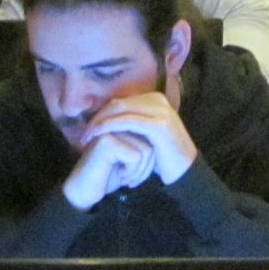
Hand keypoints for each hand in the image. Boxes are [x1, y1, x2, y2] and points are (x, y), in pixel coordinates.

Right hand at [61, 129, 154, 208]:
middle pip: (151, 144)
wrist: (86, 192)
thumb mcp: (133, 159)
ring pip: (147, 150)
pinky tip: (119, 175)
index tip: (135, 174)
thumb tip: (166, 143)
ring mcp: (112, 130)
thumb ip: (146, 146)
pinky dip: (131, 171)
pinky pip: (136, 156)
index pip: (152, 139)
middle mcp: (118, 123)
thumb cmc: (110, 177)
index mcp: (124, 124)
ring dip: (139, 171)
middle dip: (145, 167)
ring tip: (124, 177)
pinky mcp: (108, 141)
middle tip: (130, 179)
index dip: (148, 161)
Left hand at [82, 93, 199, 185]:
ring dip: (99, 122)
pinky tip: (97, 136)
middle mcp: (158, 100)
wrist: (184, 171)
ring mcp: (160, 110)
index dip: (101, 113)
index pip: (120, 102)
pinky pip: (126, 121)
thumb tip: (108, 119)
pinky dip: (109, 126)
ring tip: (86, 137)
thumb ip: (132, 123)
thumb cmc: (162, 156)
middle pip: (118, 103)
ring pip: (120, 110)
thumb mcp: (146, 134)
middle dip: (98, 117)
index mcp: (154, 99)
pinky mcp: (157, 124)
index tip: (88, 129)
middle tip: (84, 133)